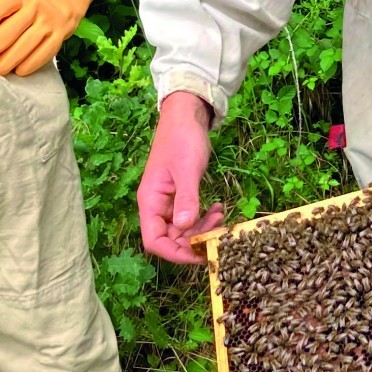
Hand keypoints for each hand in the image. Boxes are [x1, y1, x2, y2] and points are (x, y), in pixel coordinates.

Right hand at [139, 91, 227, 263]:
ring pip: (183, 229)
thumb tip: (184, 227)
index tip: (199, 255)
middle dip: (194, 241)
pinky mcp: (181, 195)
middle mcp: (156, 206)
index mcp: (150, 201)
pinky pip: (190, 216)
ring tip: (222, 216)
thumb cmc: (182, 139)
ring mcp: (169, 201)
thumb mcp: (187, 169)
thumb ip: (186, 198)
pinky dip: (205, 217)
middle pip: (171, 239)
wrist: (186, 116)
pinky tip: (219, 208)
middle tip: (219, 233)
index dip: (174, 254)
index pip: (154, 241)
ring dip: (202, 228)